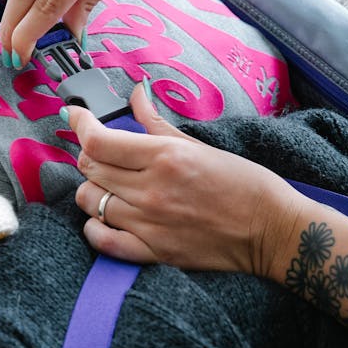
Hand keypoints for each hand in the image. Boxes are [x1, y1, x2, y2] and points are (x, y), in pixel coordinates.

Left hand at [68, 85, 302, 274]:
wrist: (272, 231)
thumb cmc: (245, 184)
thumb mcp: (200, 144)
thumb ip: (158, 122)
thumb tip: (136, 94)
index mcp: (165, 156)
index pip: (97, 139)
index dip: (79, 123)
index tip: (75, 115)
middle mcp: (151, 189)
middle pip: (89, 167)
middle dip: (89, 154)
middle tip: (102, 152)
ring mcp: (150, 224)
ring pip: (90, 201)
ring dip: (93, 189)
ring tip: (110, 186)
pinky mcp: (154, 253)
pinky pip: (102, 240)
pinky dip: (95, 227)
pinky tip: (104, 219)